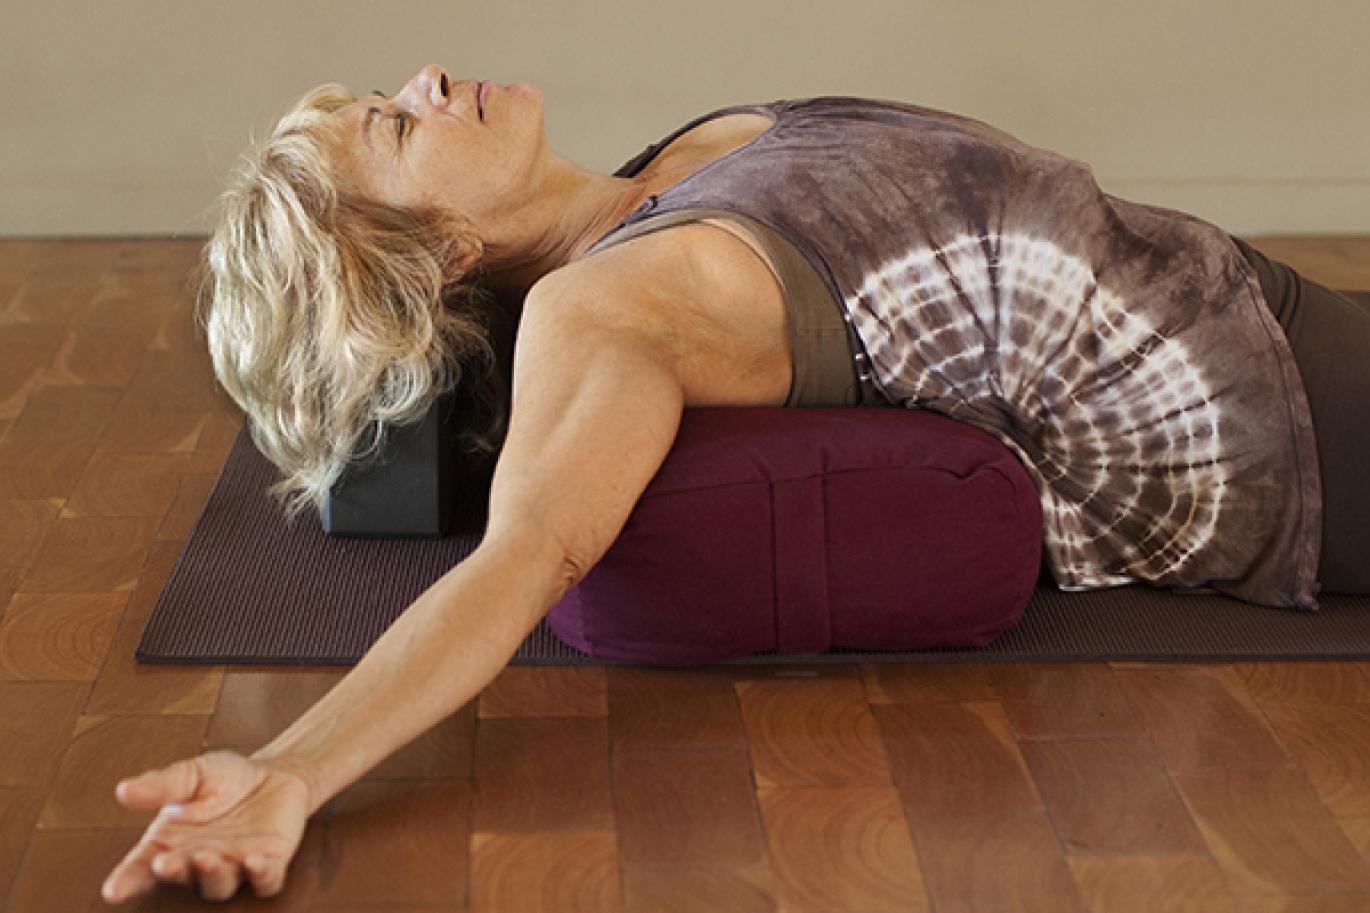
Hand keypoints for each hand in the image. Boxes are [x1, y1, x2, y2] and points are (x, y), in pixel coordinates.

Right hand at [102, 750, 312, 903]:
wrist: (276, 773)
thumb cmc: (225, 778)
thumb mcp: (192, 775)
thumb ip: (161, 786)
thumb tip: (123, 790)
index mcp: (170, 844)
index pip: (141, 867)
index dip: (127, 881)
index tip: (113, 890)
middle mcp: (197, 862)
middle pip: (181, 877)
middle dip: (173, 872)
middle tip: (164, 862)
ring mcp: (234, 867)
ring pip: (219, 885)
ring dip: (212, 874)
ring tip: (206, 857)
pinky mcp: (270, 864)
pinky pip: (265, 881)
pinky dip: (262, 875)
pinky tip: (256, 861)